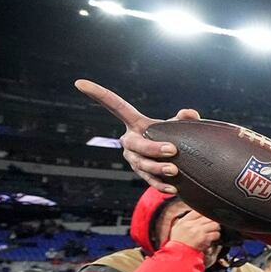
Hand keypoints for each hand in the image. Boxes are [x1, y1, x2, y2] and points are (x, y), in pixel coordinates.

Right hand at [73, 79, 199, 193]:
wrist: (181, 163)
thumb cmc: (177, 137)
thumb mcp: (179, 126)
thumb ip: (184, 119)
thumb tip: (190, 114)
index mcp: (136, 124)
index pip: (115, 106)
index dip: (98, 94)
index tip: (80, 83)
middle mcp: (130, 141)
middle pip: (136, 144)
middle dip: (153, 147)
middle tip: (172, 150)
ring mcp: (134, 159)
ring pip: (142, 164)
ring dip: (158, 168)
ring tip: (174, 170)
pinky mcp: (143, 175)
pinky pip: (149, 181)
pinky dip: (161, 185)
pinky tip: (172, 189)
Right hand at [169, 212, 220, 253]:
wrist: (178, 254)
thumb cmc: (178, 243)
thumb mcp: (177, 228)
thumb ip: (186, 220)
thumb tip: (196, 215)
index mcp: (184, 221)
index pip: (198, 211)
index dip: (205, 213)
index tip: (207, 216)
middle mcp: (192, 224)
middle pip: (208, 217)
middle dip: (212, 221)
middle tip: (212, 225)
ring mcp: (198, 231)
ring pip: (214, 224)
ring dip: (216, 228)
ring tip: (213, 231)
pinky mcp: (204, 238)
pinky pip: (215, 234)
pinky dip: (216, 236)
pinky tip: (212, 238)